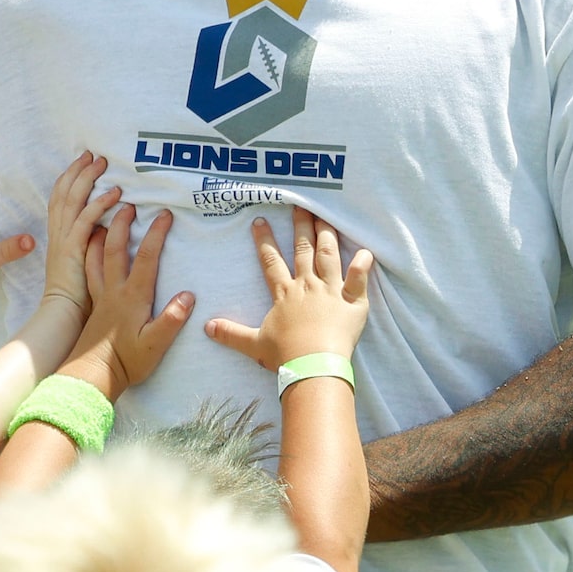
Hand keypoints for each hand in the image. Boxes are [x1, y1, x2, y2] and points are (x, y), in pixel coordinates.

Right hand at [33, 151, 122, 316]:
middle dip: (77, 171)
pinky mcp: (72, 251)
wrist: (63, 314)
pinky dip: (99, 204)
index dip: (69, 178)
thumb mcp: (82, 260)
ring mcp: (63, 241)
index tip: (82, 161)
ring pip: (72, 201)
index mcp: (58, 235)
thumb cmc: (78, 293)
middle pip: (63, 193)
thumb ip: (90, 241)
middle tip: (93, 154)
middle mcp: (58, 234)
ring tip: (103, 163)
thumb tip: (107, 227)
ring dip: (87, 180)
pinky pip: (85, 221)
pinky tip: (115, 194)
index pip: (60, 199)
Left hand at [61, 207, 193, 396]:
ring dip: (101, 231)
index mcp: (133, 297)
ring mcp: (101, 295)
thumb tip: (188, 295)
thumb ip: (172, 320)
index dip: (156, 234)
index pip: (146, 258)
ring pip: (97, 255)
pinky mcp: (94, 302)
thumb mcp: (156, 344)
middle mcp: (115, 290)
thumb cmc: (127, 361)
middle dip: (122, 222)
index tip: (165, 214)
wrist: (92, 375)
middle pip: (115, 248)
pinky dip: (89, 251)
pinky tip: (89, 243)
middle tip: (129, 202)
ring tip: (104, 213)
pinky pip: (89, 269)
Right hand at [204, 207, 372, 370]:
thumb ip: (231, 333)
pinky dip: (363, 266)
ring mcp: (331, 291)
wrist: (312, 365)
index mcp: (285, 294)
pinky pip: (359, 280)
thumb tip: (206, 328)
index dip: (265, 241)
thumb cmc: (285, 355)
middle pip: (303, 250)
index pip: (271, 262)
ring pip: (329, 256)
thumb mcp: (254, 344)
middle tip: (301, 206)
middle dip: (301, 227)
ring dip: (327, 235)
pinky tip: (366, 251)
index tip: (259, 221)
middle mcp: (307, 286)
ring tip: (326, 218)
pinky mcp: (352, 302)